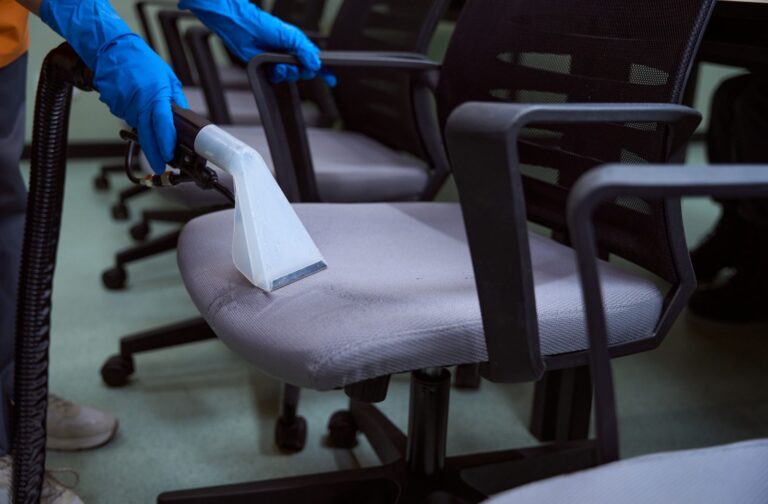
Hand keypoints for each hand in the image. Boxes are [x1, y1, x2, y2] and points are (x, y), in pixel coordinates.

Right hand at [39, 0, 186, 173]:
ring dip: (143, 127)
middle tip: (160, 165)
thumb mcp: (168, 78)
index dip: (165, 142)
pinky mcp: (112, 104)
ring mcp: (123, 104)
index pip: (163, 124)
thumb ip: (176, 101)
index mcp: (156, 95)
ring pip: (136, 126)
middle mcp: (139, 102)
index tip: (169, 155)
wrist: (112, 48)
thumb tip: (184, 120)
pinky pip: (125, 116)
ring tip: (144, 110)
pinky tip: (133, 102)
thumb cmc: (142, 61)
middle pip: (147, 135)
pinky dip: (131, 115)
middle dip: (154, 152)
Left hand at [179, 0, 335, 85]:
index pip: (316, 60)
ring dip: (286, 73)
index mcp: (298, 46)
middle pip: (305, 72)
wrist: (243, 30)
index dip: (324, 71)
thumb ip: (306, 50)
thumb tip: (316, 64)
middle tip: (295, 65)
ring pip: (291, 77)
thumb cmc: (265, 26)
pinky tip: (271, 68)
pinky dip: (276, 75)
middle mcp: (290, 55)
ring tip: (279, 64)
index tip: (331, 80)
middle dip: (301, 71)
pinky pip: (278, 79)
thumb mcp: (291, 36)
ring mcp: (280, 62)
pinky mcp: (268, 69)